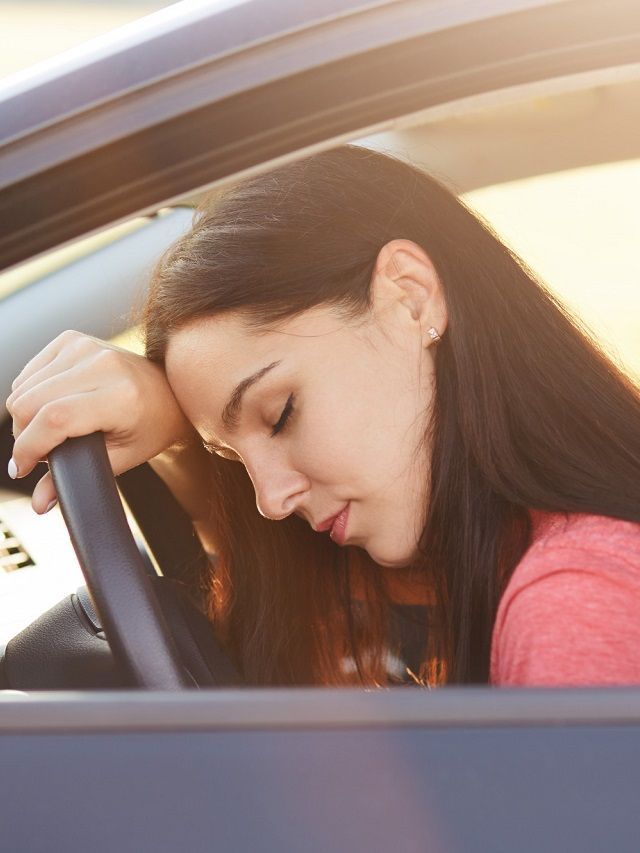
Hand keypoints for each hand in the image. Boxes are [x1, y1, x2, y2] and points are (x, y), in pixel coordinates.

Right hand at [5, 329, 194, 513]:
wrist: (168, 390)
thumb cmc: (150, 426)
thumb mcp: (121, 458)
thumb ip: (79, 478)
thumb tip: (40, 504)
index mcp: (120, 395)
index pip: (55, 418)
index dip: (29, 447)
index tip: (22, 469)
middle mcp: (102, 364)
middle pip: (29, 402)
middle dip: (24, 437)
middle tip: (41, 454)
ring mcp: (85, 346)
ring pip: (22, 388)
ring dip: (26, 417)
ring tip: (50, 432)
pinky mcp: (71, 338)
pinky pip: (28, 373)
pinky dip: (29, 395)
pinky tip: (50, 407)